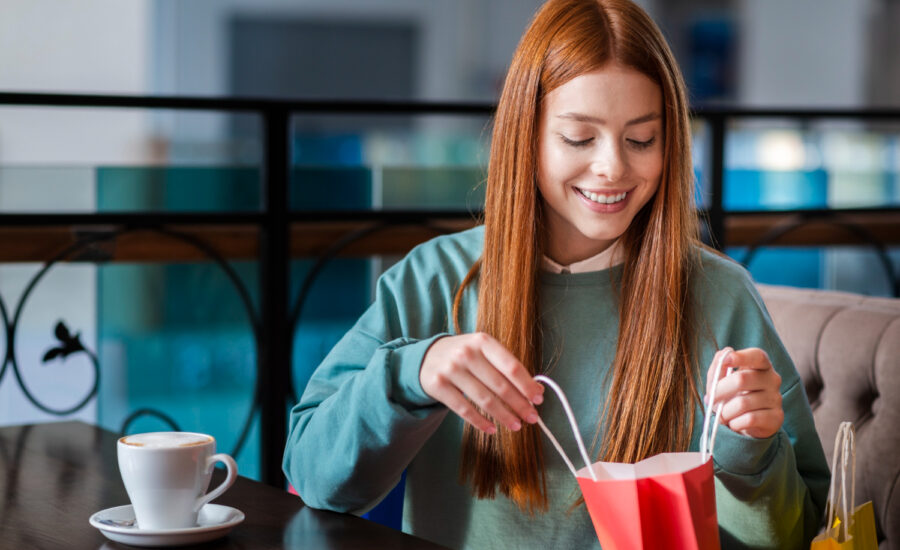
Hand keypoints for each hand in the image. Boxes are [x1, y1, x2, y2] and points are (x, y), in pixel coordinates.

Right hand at [419, 332, 543, 433]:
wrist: (428, 356)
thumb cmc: (465, 355)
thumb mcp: (484, 351)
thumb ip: (507, 366)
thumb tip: (536, 390)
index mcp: (482, 341)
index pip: (511, 366)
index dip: (527, 385)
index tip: (539, 399)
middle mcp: (466, 353)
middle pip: (500, 385)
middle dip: (519, 404)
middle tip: (532, 418)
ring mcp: (450, 370)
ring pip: (484, 399)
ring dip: (503, 416)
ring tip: (516, 425)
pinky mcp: (438, 386)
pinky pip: (464, 409)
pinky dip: (480, 422)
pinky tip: (492, 429)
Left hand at [706, 347, 783, 438]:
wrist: (745, 424)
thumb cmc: (731, 396)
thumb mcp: (721, 381)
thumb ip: (718, 367)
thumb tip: (723, 355)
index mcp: (761, 365)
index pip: (757, 356)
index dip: (741, 357)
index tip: (726, 360)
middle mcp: (772, 379)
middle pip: (741, 379)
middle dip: (719, 391)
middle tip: (711, 400)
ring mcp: (776, 398)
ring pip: (743, 403)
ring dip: (725, 412)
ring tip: (722, 415)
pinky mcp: (777, 417)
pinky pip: (750, 419)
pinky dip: (735, 423)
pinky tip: (734, 423)